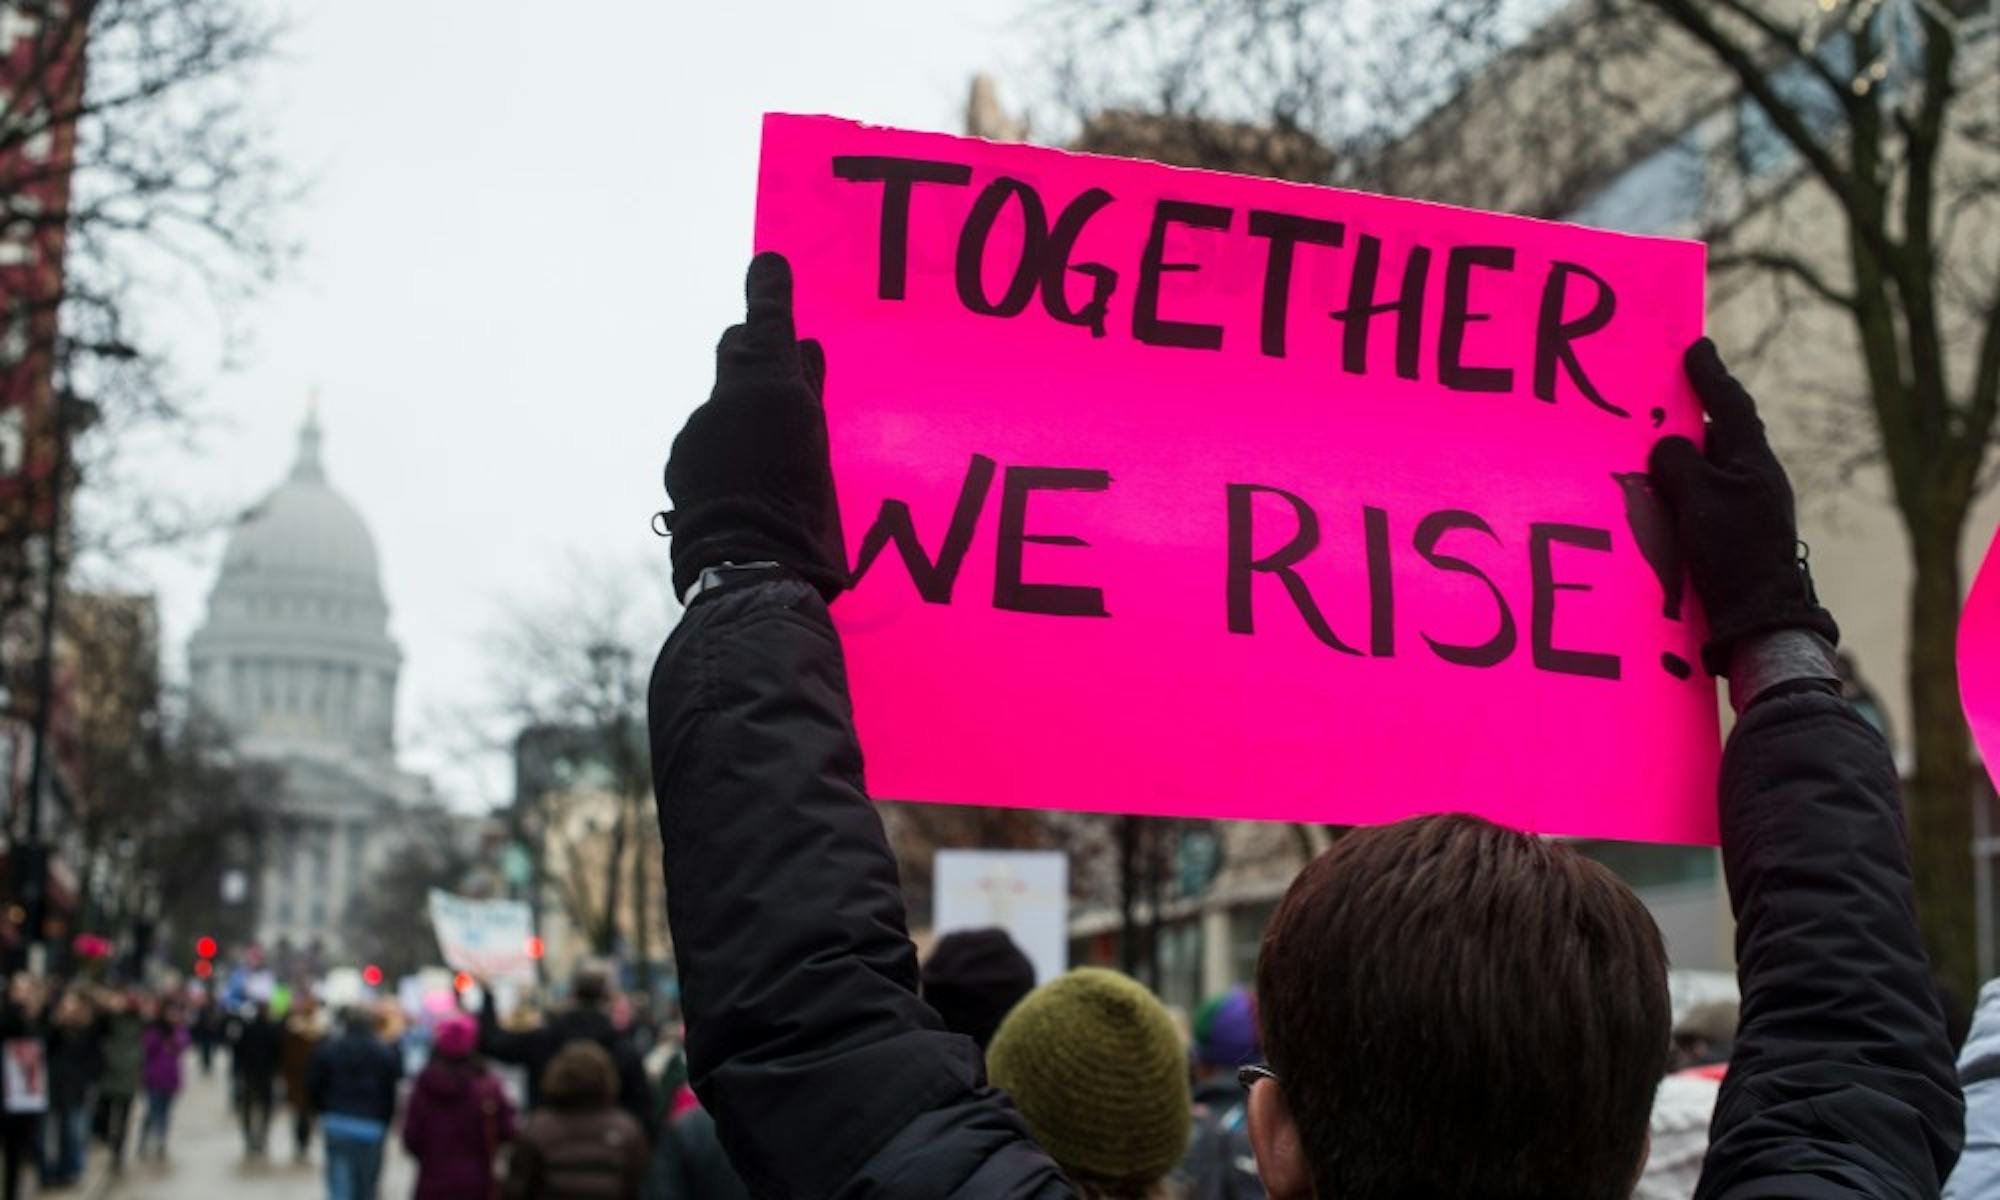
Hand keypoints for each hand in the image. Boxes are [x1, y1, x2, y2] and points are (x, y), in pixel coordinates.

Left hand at [663, 252, 846, 601]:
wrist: (751, 559)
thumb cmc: (799, 503)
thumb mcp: (814, 436)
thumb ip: (807, 383)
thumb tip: (803, 342)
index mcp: (767, 385)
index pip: (764, 323)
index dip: (769, 295)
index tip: (769, 263)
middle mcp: (725, 398)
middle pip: (736, 353)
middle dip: (753, 354)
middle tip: (782, 370)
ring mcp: (698, 431)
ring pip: (721, 405)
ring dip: (740, 416)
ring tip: (769, 454)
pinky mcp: (680, 464)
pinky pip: (704, 443)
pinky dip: (723, 452)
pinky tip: (744, 482)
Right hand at [1649, 339, 1837, 674]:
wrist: (1759, 614)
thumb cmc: (1733, 551)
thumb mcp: (1699, 498)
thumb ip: (1679, 463)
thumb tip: (1667, 447)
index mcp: (1753, 460)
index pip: (1730, 405)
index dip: (1710, 376)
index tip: (1696, 347)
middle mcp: (1756, 477)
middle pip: (1722, 432)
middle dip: (1697, 412)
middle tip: (1670, 393)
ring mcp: (1749, 505)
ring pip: (1712, 465)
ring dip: (1686, 453)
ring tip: (1654, 446)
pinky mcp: (1737, 532)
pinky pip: (1705, 493)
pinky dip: (1683, 484)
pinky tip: (1662, 494)